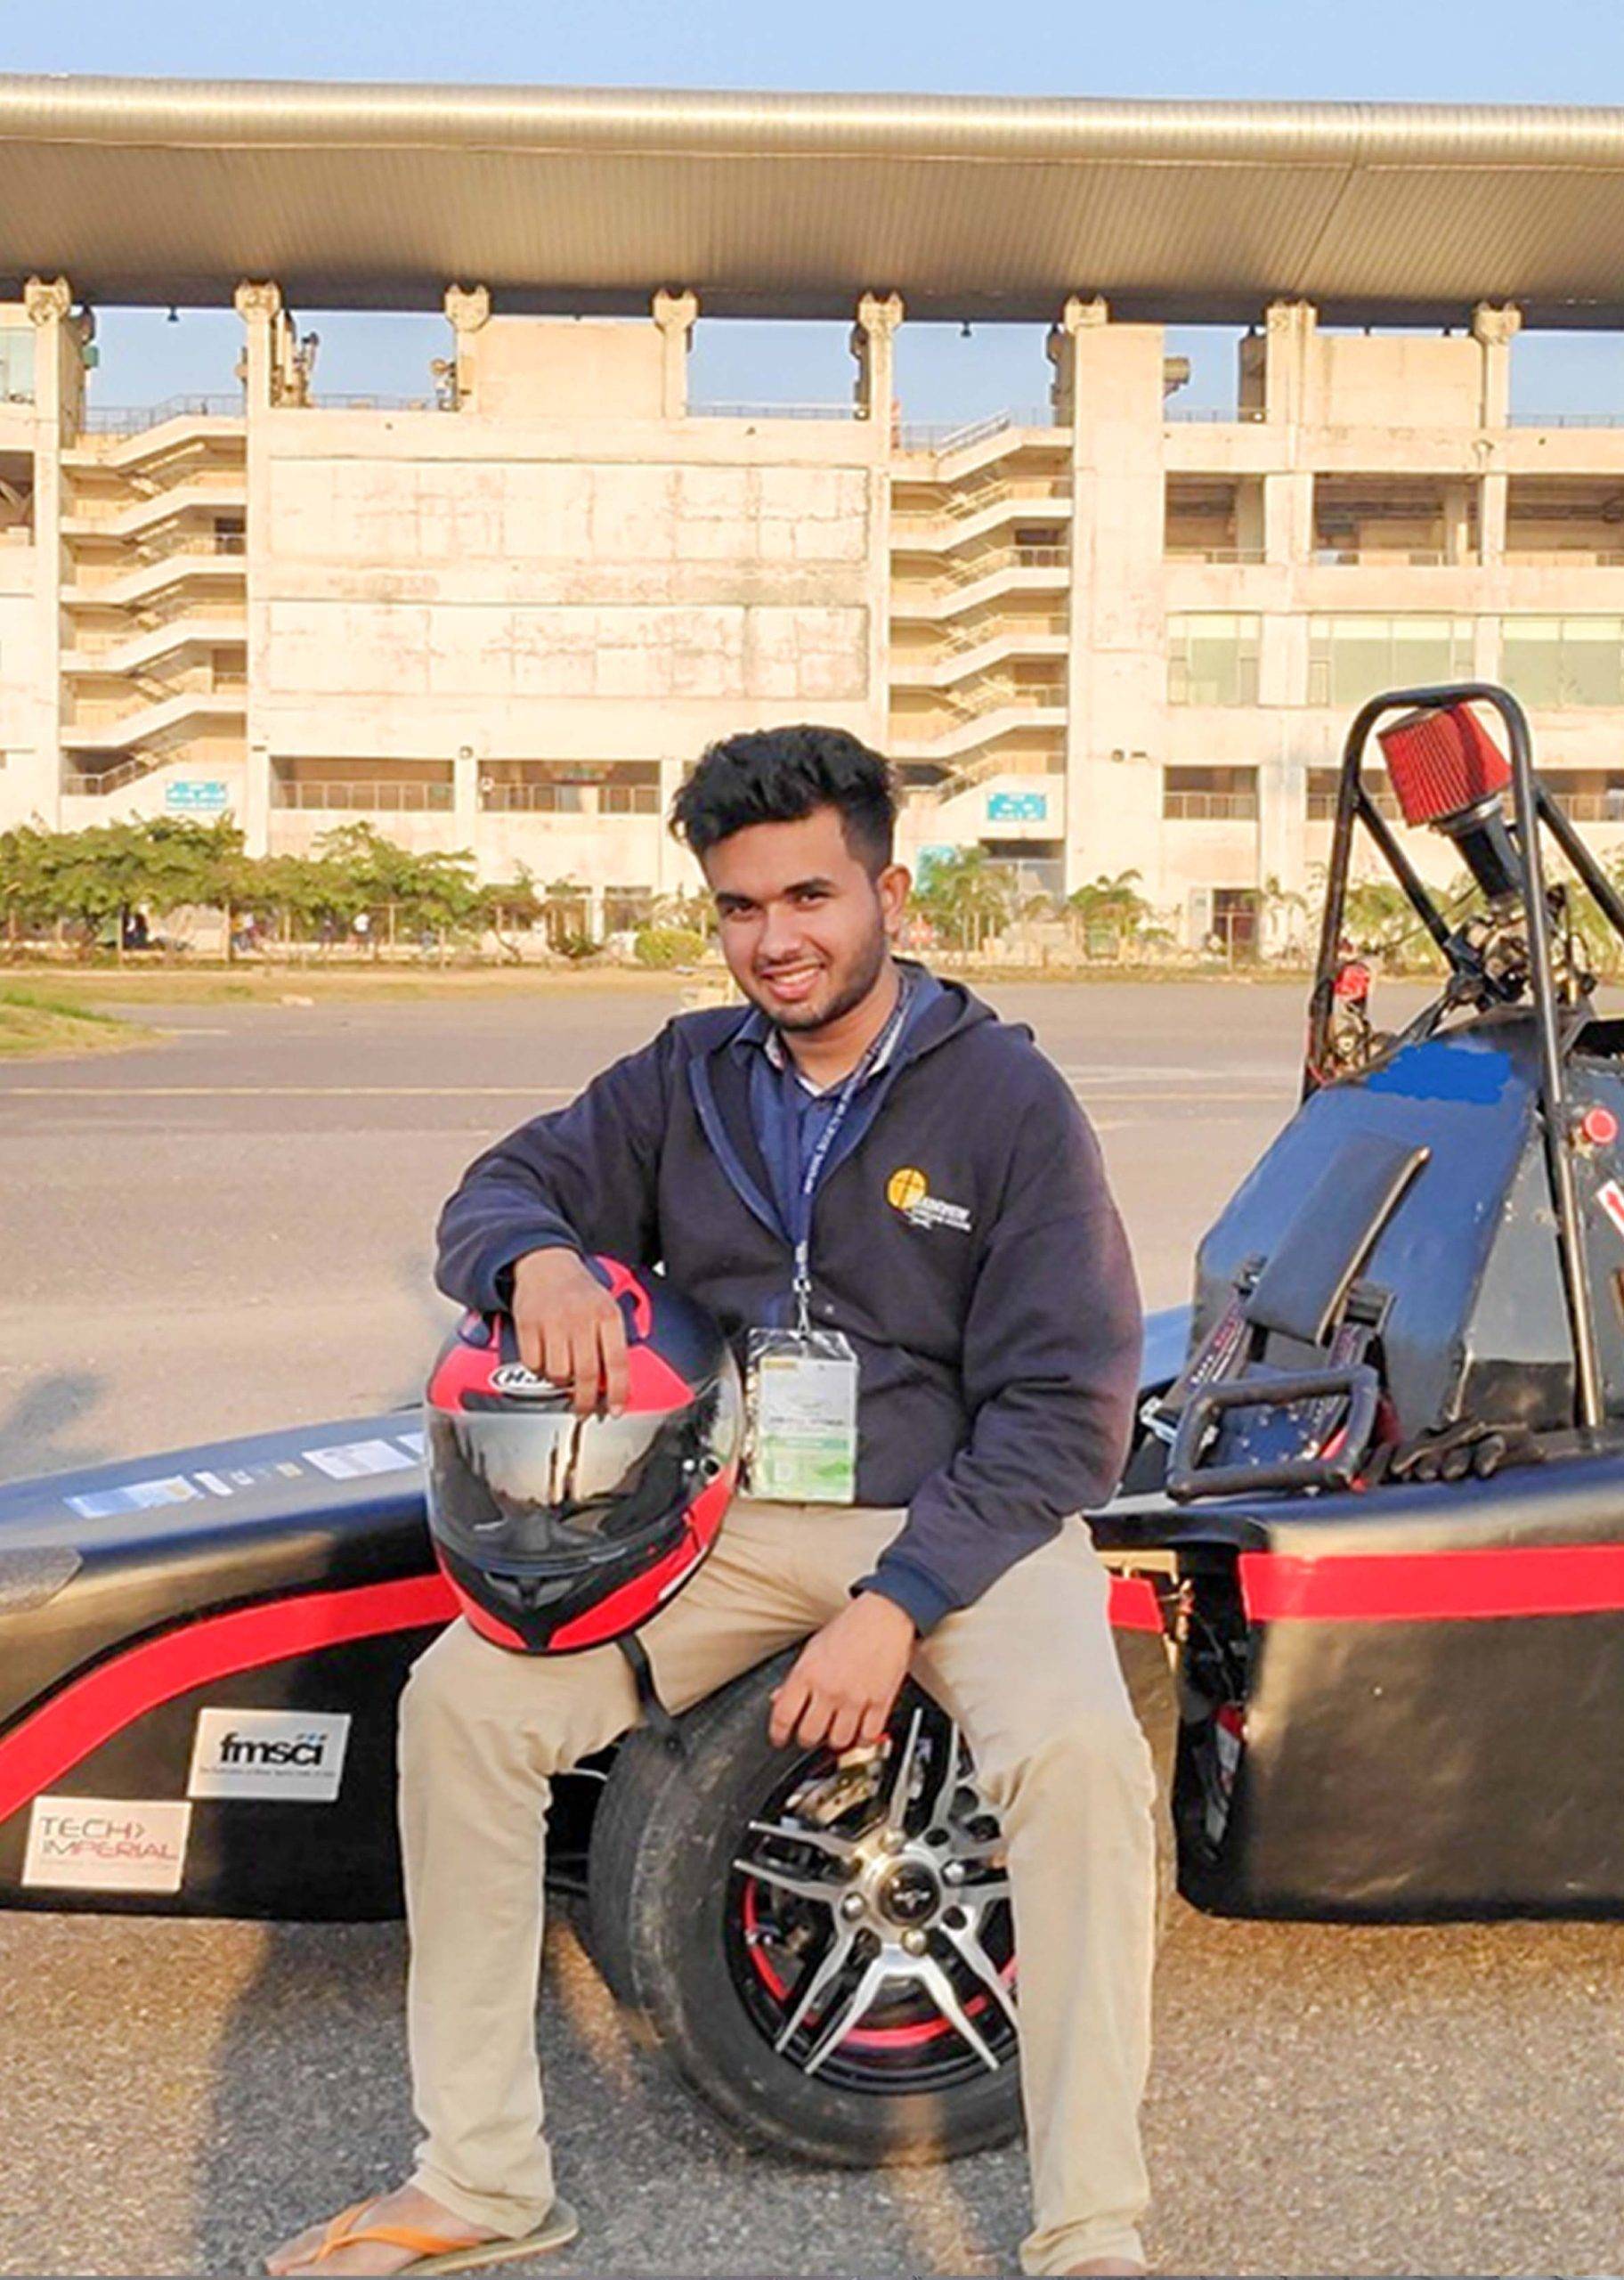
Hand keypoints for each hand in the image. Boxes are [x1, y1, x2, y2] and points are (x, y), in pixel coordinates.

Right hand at [510, 1248, 629, 1416]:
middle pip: (586, 1373)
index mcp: (607, 1314)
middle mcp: (581, 1318)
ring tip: (564, 1374)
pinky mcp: (528, 1324)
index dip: (617, 1392)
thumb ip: (613, 1341)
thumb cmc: (580, 1291)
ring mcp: (553, 1321)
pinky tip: (545, 1360)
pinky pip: (534, 1364)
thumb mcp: (607, 1307)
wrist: (545, 1263)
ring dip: (561, 1383)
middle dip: (585, 1399)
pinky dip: (539, 1369)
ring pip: (558, 1373)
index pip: (617, 1362)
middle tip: (584, 1409)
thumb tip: (617, 1384)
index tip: (615, 1410)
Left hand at [770, 1593, 915, 1753]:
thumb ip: (796, 1677)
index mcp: (808, 1673)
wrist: (884, 1615)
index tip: (780, 1739)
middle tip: (810, 1735)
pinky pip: (868, 1736)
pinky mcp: (880, 1702)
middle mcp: (829, 1688)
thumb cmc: (850, 1627)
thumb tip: (779, 1698)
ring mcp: (855, 1698)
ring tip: (835, 1733)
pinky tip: (859, 1733)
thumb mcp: (813, 1647)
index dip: (778, 1734)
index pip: (783, 1716)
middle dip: (807, 1739)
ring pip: (839, 1741)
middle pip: (810, 1735)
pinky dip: (862, 1740)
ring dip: (835, 1741)